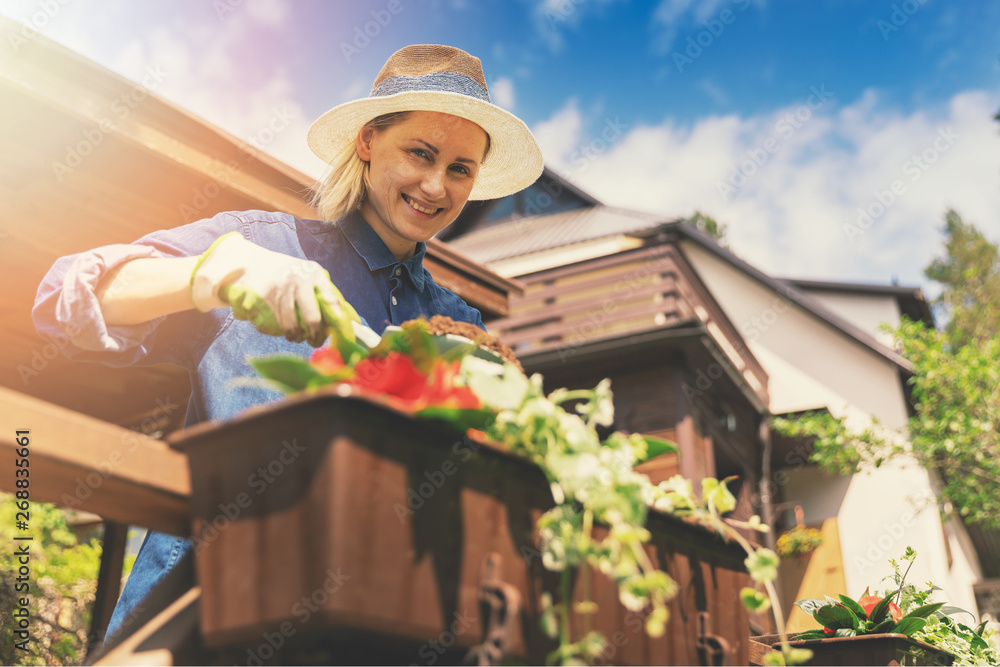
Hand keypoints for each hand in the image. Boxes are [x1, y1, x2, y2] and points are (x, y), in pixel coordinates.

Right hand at [190, 232, 358, 345]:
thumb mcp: (309, 275)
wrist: (254, 263)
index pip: (330, 298)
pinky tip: (279, 328)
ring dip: (294, 335)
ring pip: (290, 324)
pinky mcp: (262, 298)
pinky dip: (275, 330)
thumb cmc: (291, 274)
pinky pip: (271, 323)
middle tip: (315, 341)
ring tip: (296, 337)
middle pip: (311, 317)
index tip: (338, 333)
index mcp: (314, 273)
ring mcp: (279, 288)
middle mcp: (298, 279)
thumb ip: (326, 294)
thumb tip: (352, 322)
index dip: (336, 318)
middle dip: (315, 335)